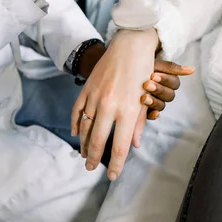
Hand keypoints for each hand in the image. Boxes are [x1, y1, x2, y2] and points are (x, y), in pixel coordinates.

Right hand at [71, 30, 193, 180]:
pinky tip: (76, 134)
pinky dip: (76, 124)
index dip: (115, 165)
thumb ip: (138, 124)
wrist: (130, 45)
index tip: (112, 175)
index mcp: (127, 111)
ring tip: (83, 155)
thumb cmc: (143, 72)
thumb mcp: (145, 100)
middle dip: (93, 158)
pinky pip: (78, 111)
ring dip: (83, 144)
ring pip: (85, 128)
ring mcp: (96, 97)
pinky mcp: (87, 88)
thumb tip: (134, 145)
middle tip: (90, 168)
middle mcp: (110, 106)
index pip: (119, 147)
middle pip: (98, 141)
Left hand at [133, 60, 194, 141]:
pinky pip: (153, 116)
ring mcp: (156, 102)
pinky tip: (150, 113)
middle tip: (146, 84)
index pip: (174, 83)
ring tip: (143, 97)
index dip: (165, 80)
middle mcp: (164, 93)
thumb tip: (193, 69)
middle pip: (169, 95)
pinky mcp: (147, 111)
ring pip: (162, 106)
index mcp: (168, 81)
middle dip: (158, 90)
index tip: (153, 75)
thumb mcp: (153, 64)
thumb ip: (171, 68)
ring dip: (154, 102)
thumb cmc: (139, 65)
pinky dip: (153, 115)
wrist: (123, 71)